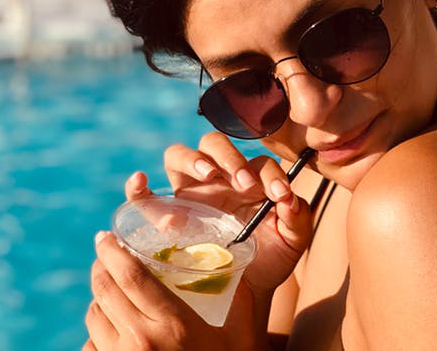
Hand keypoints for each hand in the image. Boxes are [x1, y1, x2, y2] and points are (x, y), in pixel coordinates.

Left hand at [84, 230, 260, 350]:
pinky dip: (96, 333)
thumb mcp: (240, 338)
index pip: (131, 275)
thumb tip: (238, 259)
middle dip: (100, 266)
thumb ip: (240, 300)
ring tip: (110, 290)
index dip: (111, 251)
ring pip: (94, 316)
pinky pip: (90, 346)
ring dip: (98, 298)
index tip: (105, 236)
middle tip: (104, 253)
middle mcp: (141, 341)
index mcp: (174, 325)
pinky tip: (111, 329)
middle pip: (104, 290)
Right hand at [124, 132, 313, 294]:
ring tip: (208, 175)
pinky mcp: (167, 214)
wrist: (248, 292)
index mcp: (249, 179)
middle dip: (229, 156)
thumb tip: (290, 199)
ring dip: (193, 159)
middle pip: (214, 143)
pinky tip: (140, 183)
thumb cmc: (269, 260)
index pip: (257, 162)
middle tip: (243, 183)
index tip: (280, 195)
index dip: (270, 173)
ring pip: (179, 154)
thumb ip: (299, 219)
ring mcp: (190, 192)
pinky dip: (137, 188)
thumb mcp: (292, 242)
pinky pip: (143, 197)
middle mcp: (217, 178)